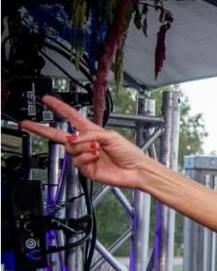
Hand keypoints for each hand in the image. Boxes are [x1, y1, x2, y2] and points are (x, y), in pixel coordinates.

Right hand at [18, 95, 150, 187]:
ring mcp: (84, 157)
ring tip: (97, 150)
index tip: (47, 100)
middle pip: (59, 135)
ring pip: (70, 149)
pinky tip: (97, 158)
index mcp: (92, 132)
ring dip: (83, 148)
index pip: (72, 117)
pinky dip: (87, 158)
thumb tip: (74, 139)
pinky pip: (77, 161)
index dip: (60, 108)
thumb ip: (90, 135)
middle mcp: (85, 143)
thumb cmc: (129, 152)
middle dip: (42, 129)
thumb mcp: (110, 136)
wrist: (136, 170)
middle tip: (28, 124)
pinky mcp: (86, 169)